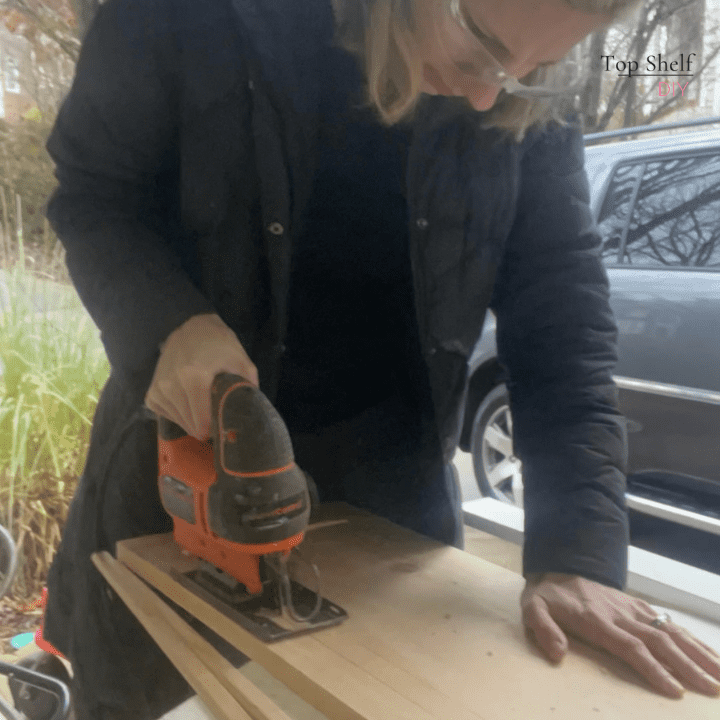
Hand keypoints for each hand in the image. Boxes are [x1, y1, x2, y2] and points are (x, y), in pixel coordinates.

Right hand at [144, 313, 257, 439]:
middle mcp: (171, 385)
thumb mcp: (241, 362)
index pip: (202, 423)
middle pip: (191, 426)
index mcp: (194, 378)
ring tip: (203, 407)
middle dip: (205, 428)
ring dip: (192, 421)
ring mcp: (158, 389)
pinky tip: (188, 404)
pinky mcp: (151, 392)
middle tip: (216, 417)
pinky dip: (178, 415)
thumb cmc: (219, 344)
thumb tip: (249, 414)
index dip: (215, 430)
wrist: (192, 327)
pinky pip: (166, 415)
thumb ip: (248, 388)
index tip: (223, 427)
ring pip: (179, 422)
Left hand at [521, 572, 719, 698]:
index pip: (631, 647)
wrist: (557, 567)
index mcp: (598, 620)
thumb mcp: (533, 609)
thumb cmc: (547, 596)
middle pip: (660, 642)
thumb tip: (557, 654)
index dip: (654, 669)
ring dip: (699, 653)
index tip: (676, 691)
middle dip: (688, 667)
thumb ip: (544, 630)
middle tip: (712, 691)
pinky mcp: (638, 606)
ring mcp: (633, 609)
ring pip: (671, 631)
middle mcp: (621, 614)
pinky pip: (669, 623)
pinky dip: (693, 639)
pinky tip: (711, 655)